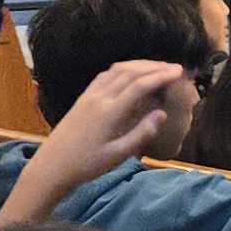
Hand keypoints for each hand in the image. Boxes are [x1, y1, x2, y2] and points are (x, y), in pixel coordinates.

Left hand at [0, 60, 190, 223]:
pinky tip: (130, 72)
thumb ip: (141, 133)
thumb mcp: (118, 155)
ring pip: (116, 70)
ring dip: (138, 65)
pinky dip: (122, 69)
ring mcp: (89, 96)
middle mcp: (99, 98)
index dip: (161, 76)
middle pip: (129, 73)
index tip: (178, 72)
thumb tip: (162, 113)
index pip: (139, 86)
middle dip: (154, 66)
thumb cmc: (87, 165)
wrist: (52, 166)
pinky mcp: (82, 98)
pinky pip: (105, 75)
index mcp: (109, 112)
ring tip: (157, 67)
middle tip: (174, 67)